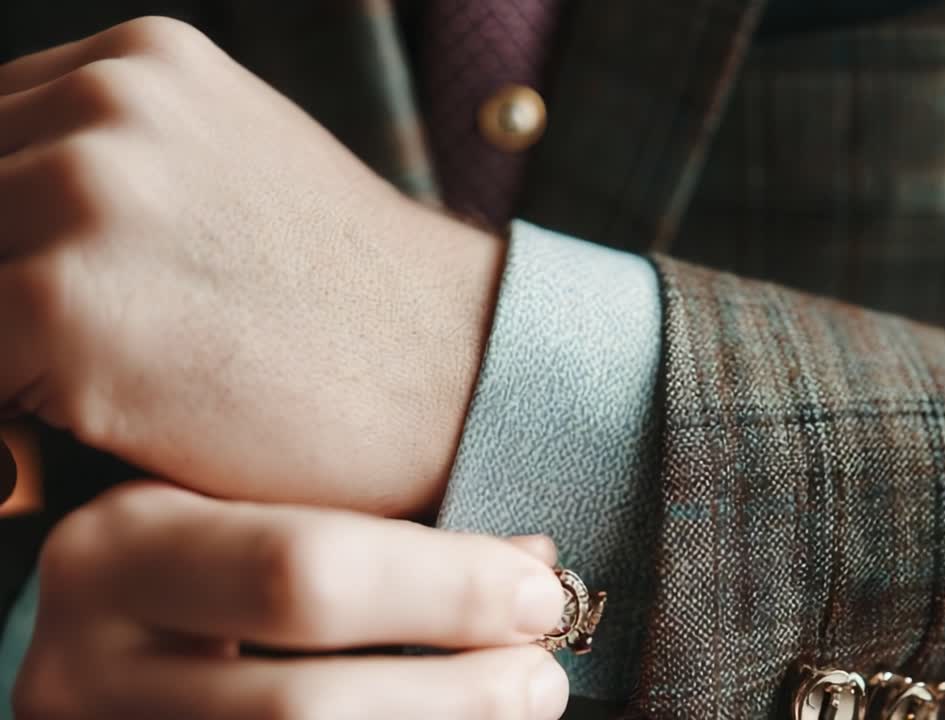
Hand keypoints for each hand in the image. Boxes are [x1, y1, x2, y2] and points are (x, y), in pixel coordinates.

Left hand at [0, 17, 503, 516]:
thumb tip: (14, 246)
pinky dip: (7, 416)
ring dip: (3, 345)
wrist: (464, 375)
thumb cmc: (354, 304)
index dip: (3, 227)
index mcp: (142, 64)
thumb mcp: (231, 179)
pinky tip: (82, 434)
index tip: (33, 287)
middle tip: (56, 355)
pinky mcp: (64, 304)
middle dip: (2, 287)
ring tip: (77, 395)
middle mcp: (107, 107)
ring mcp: (83, 197)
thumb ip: (114, 175)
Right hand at [14, 482, 569, 719]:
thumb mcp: (247, 518)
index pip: (305, 573)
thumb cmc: (200, 561)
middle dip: (454, 693)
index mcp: (124, 551)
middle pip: (302, 707)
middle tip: (542, 676)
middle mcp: (87, 666)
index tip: (542, 591)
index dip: (444, 589)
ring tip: (518, 706)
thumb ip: (377, 540)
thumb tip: (532, 570)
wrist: (103, 641)